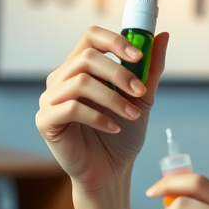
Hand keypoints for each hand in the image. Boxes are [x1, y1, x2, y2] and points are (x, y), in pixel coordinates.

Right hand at [36, 27, 168, 193]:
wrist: (111, 172)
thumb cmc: (122, 135)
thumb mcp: (141, 99)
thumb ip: (149, 70)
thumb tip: (162, 36)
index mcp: (80, 67)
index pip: (91, 37)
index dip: (115, 41)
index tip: (139, 56)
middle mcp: (61, 79)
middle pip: (86, 57)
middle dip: (119, 74)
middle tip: (141, 92)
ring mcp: (50, 99)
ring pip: (80, 82)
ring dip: (113, 99)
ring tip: (133, 115)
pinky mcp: (45, 121)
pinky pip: (71, 108)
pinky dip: (98, 117)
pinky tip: (114, 129)